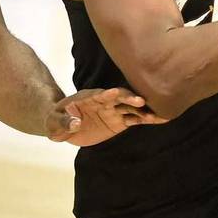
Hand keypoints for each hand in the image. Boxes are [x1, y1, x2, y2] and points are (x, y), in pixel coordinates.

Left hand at [47, 87, 164, 146]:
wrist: (63, 125)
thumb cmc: (56, 120)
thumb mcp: (54, 123)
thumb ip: (64, 121)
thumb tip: (75, 122)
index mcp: (88, 98)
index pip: (99, 95)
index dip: (107, 93)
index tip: (116, 92)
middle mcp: (104, 101)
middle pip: (119, 99)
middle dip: (129, 99)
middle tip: (141, 101)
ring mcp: (114, 111)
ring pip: (131, 109)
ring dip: (144, 111)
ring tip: (160, 114)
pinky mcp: (120, 121)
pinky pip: (135, 120)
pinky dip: (147, 119)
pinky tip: (162, 119)